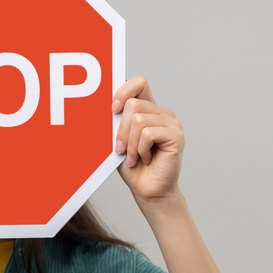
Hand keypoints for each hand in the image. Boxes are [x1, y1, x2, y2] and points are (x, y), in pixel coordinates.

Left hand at [112, 75, 184, 205]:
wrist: (148, 191)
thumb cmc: (132, 167)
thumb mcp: (116, 140)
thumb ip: (114, 121)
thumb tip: (96, 106)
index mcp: (148, 109)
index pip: (138, 82)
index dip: (123, 91)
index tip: (112, 109)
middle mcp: (162, 112)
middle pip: (134, 104)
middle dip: (121, 131)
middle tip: (122, 150)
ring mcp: (172, 123)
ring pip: (139, 120)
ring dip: (131, 144)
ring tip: (135, 157)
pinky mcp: (177, 135)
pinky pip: (148, 133)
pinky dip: (140, 149)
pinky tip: (145, 159)